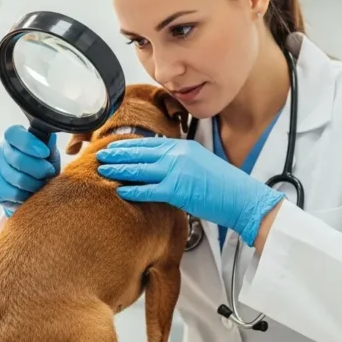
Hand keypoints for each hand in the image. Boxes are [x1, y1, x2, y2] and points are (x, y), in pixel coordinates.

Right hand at [0, 125, 59, 215]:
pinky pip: (13, 193)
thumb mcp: (49, 154)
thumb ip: (49, 146)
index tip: (45, 153)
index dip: (30, 143)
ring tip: (42, 184)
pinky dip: (26, 195)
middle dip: (39, 169)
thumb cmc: (41, 165)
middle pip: (18, 160)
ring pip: (16, 179)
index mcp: (12, 135)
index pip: (14, 134)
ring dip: (34, 184)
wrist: (29, 186)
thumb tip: (51, 137)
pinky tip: (31, 193)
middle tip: (49, 173)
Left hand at [96, 139, 283, 245]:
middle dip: (117, 154)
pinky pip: (148, 189)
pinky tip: (120, 191)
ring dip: (119, 169)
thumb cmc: (224, 187)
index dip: (128, 145)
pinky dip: (133, 190)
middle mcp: (178, 155)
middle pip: (140, 152)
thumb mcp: (200, 164)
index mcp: (184, 147)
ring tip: (103, 170)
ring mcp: (177, 171)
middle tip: (99, 155)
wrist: (242, 198)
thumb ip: (180, 162)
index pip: (149, 143)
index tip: (113, 146)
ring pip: (140, 168)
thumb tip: (160, 168)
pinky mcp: (177, 190)